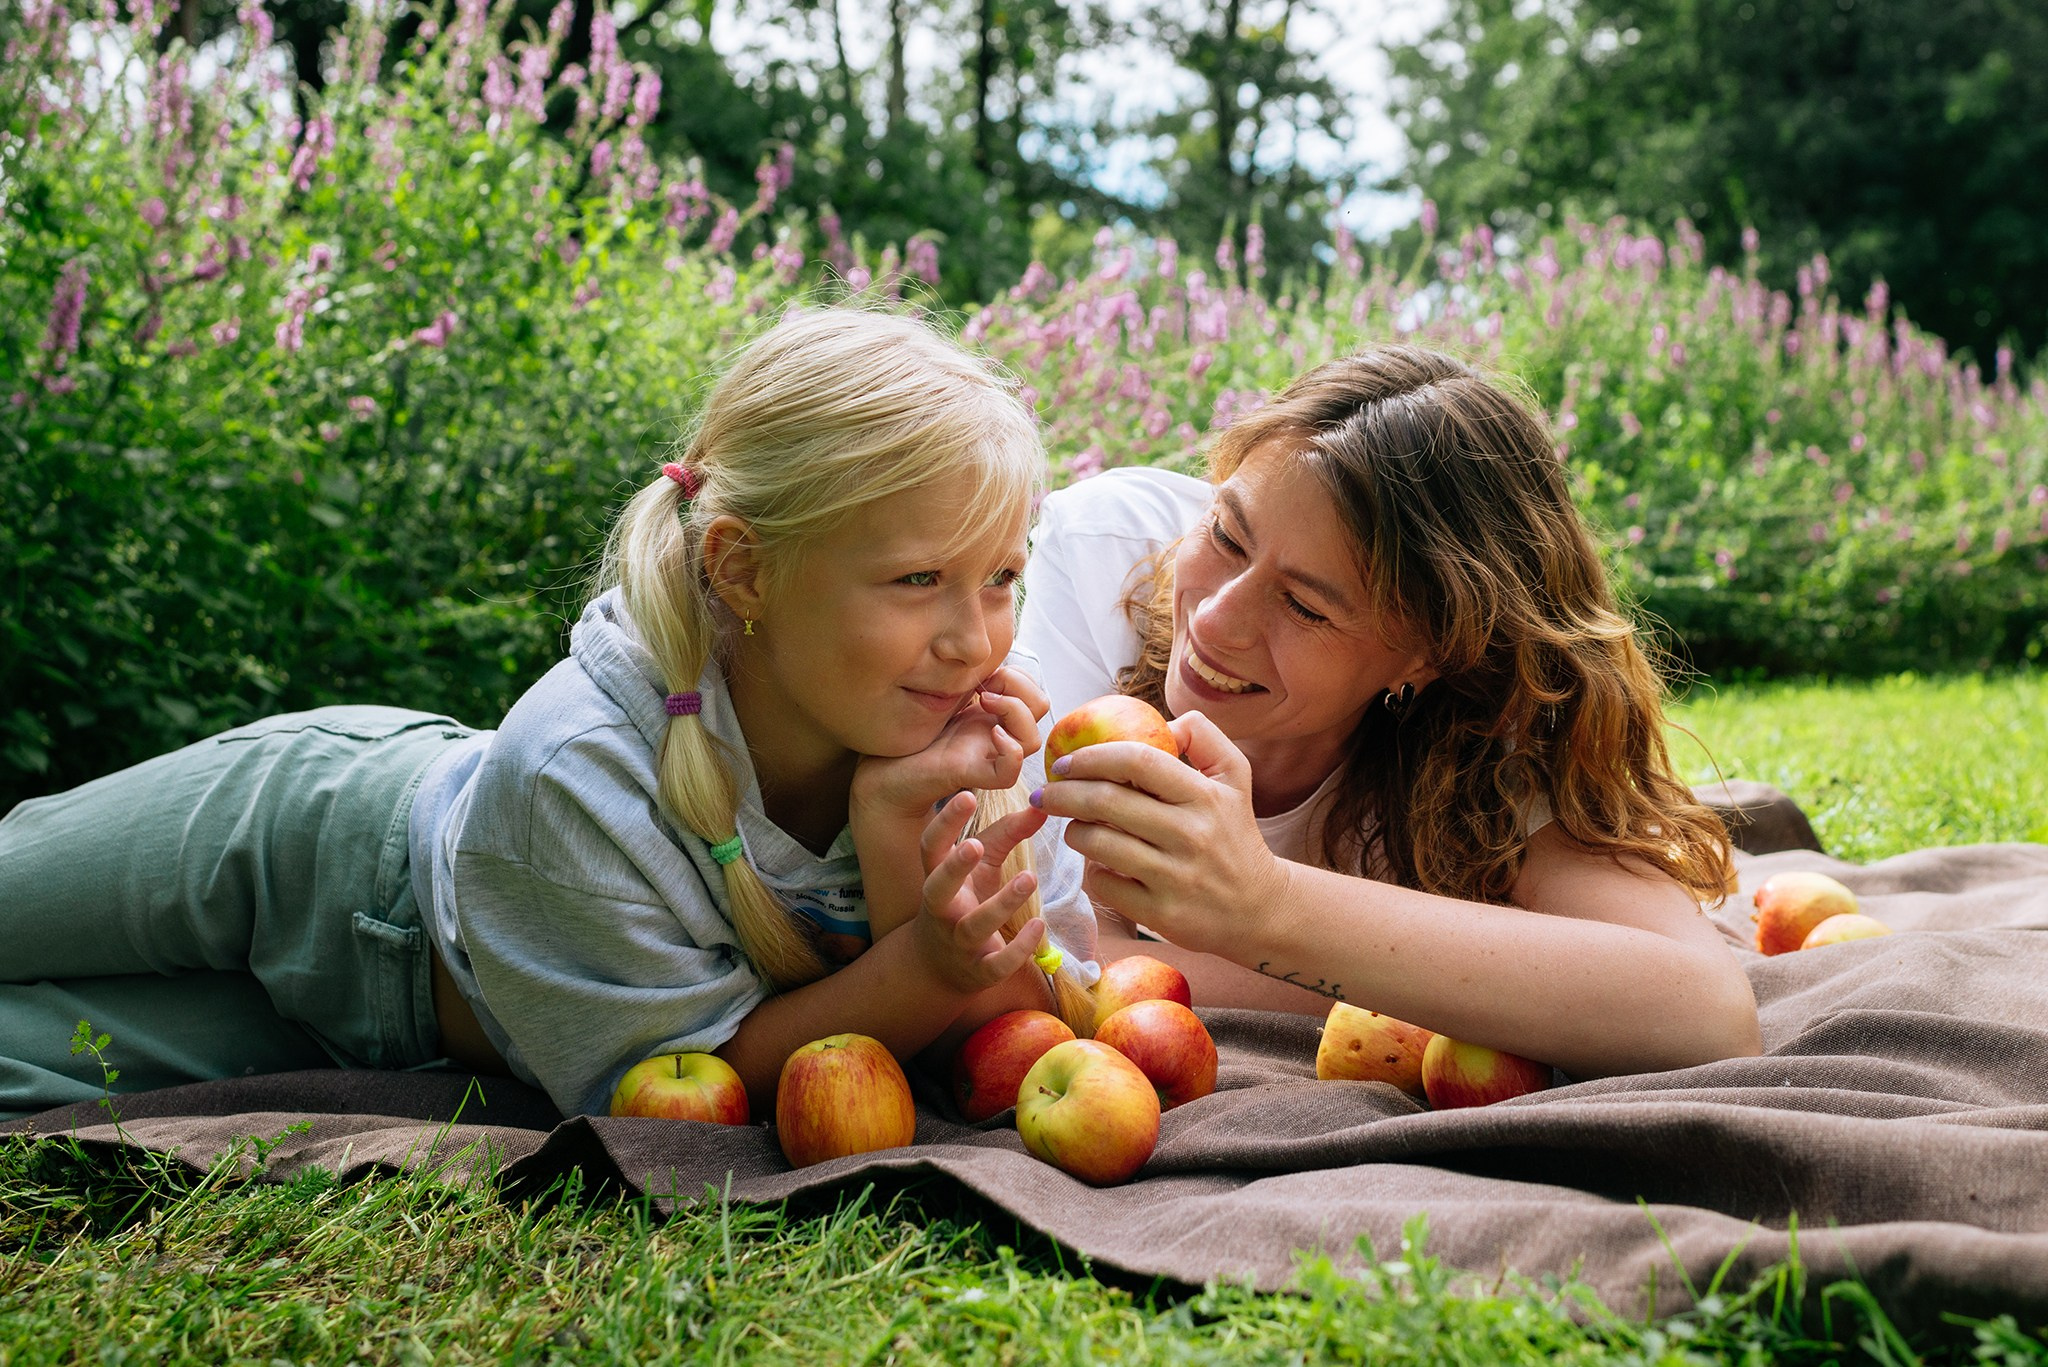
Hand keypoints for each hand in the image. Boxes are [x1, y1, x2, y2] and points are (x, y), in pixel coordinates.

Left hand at [852, 665, 1049, 823]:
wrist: (882, 766)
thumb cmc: (911, 730)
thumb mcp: (946, 693)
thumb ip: (969, 679)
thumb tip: (986, 655)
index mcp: (992, 715)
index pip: (1033, 692)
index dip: (1019, 676)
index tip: (986, 672)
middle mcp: (995, 735)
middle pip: (1041, 708)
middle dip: (1020, 686)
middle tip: (985, 685)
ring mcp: (985, 755)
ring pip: (1032, 740)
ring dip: (1016, 711)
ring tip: (984, 701)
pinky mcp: (970, 774)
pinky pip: (1009, 772)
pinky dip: (1010, 751)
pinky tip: (991, 733)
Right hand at [909, 790, 1050, 994]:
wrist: (939, 968)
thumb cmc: (963, 902)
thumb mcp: (981, 867)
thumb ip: (1006, 834)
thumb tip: (1041, 805)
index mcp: (937, 879)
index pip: (931, 848)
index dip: (944, 823)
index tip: (965, 795)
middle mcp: (941, 911)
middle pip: (937, 889)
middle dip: (954, 868)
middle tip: (975, 844)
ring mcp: (958, 943)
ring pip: (973, 926)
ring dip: (1000, 904)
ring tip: (1029, 878)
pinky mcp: (979, 972)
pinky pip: (996, 964)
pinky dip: (1018, 949)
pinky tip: (1039, 926)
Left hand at [1035, 710, 1289, 955]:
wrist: (1260, 907)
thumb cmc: (1236, 835)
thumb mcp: (1235, 778)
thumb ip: (1204, 738)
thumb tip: (1163, 722)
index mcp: (1206, 796)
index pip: (1138, 762)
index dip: (1093, 756)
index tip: (1067, 762)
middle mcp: (1192, 834)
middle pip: (1107, 802)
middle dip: (1064, 794)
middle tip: (1047, 793)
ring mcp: (1176, 877)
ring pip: (1098, 844)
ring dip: (1075, 832)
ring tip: (1075, 829)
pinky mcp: (1162, 914)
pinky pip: (1104, 886)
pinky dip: (1091, 873)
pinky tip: (1097, 865)